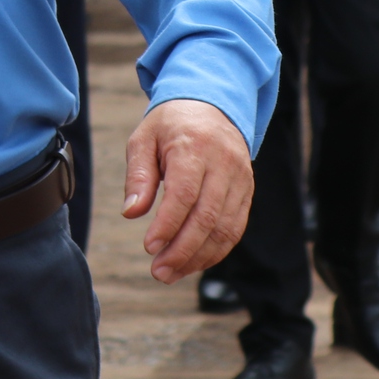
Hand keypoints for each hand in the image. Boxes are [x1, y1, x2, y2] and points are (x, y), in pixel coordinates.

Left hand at [121, 98, 252, 283]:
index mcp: (194, 147)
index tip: (149, 247)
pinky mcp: (247, 192)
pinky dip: (215, 250)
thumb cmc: (170, 125)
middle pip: (207, 217)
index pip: (184, 194)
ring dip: (199, 257)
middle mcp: (224, 164)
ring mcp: (240, 180)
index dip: (168, 224)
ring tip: (170, 273)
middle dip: (182, 250)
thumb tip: (131, 212)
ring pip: (225, 228)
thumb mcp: (144, 138)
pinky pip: (235, 228)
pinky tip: (193, 262)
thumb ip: (138, 175)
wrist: (213, 106)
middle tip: (158, 272)